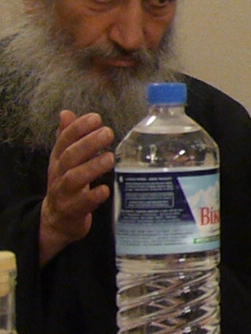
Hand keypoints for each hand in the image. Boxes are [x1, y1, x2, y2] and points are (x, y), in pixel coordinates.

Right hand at [40, 110, 115, 263]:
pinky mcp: (72, 211)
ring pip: (73, 179)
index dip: (78, 128)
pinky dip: (93, 196)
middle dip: (87, 143)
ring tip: (110, 158)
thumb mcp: (64, 160)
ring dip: (92, 167)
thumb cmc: (66, 185)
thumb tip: (66, 113)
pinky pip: (81, 204)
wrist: (57, 221)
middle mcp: (58, 175)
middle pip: (69, 156)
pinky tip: (105, 189)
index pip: (64, 140)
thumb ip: (67, 137)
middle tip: (108, 132)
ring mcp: (63, 194)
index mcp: (58, 160)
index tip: (96, 117)